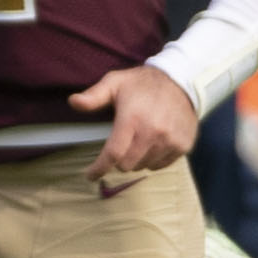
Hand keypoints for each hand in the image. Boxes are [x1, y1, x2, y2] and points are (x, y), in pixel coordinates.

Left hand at [70, 65, 199, 182]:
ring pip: (143, 166)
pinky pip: (160, 165)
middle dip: (118, 160)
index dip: (99, 168)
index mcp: (133, 119)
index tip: (90, 175)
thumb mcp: (115, 82)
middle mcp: (153, 132)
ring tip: (138, 140)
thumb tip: (73, 102)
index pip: (113, 153)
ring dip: (136, 159)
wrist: (181, 81)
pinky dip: (152, 159)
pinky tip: (152, 143)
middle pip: (126, 164)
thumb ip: (93, 96)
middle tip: (120, 146)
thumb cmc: (142, 84)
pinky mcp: (183, 145)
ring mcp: (170, 140)